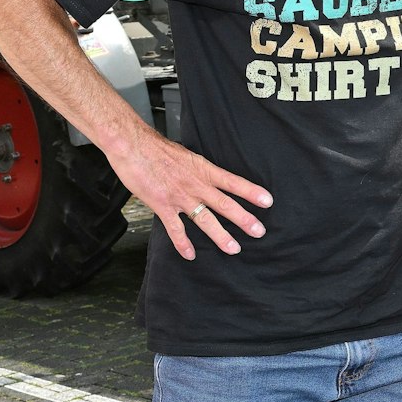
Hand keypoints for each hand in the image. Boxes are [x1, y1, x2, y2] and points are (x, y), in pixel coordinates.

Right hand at [105, 121, 270, 259]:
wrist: (133, 146)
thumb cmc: (158, 149)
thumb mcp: (187, 155)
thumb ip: (199, 170)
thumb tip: (209, 177)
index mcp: (204, 170)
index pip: (234, 182)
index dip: (251, 192)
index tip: (268, 201)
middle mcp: (196, 185)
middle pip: (225, 205)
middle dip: (244, 219)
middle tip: (259, 231)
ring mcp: (180, 197)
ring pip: (205, 220)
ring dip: (221, 236)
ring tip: (234, 248)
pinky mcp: (163, 206)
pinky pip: (176, 229)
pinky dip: (183, 243)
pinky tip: (190, 254)